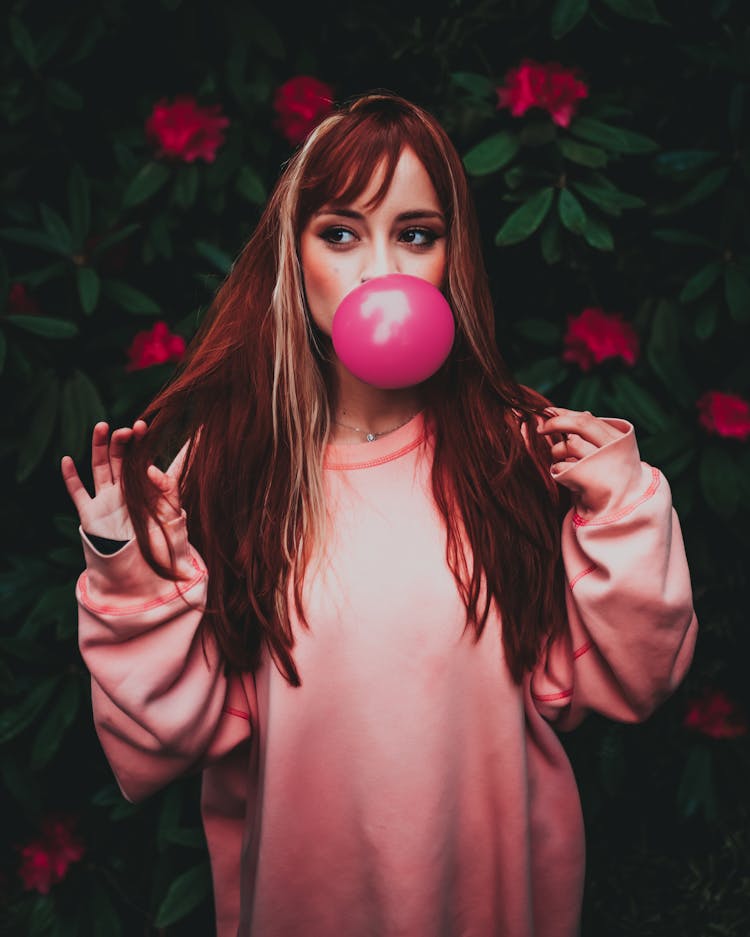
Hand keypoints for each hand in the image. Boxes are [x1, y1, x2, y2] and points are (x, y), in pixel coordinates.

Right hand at [61, 421, 181, 539]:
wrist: (141, 573)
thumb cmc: (162, 546)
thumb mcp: (173, 515)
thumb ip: (169, 490)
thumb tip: (151, 468)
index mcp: (148, 491)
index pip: (152, 462)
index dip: (149, 444)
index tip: (151, 426)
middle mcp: (126, 491)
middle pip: (123, 459)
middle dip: (125, 442)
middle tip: (131, 428)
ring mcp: (107, 501)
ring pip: (101, 467)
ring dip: (100, 447)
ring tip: (103, 427)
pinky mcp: (91, 514)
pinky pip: (78, 493)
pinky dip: (71, 478)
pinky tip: (67, 460)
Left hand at [538, 407, 625, 474]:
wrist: (622, 509)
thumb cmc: (611, 477)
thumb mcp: (610, 453)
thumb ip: (597, 435)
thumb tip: (584, 412)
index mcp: (619, 438)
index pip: (588, 419)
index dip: (565, 414)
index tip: (548, 412)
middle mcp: (613, 449)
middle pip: (580, 425)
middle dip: (556, 423)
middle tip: (541, 429)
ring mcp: (601, 465)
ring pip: (570, 445)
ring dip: (558, 451)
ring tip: (561, 460)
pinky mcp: (589, 481)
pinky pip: (563, 467)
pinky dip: (557, 469)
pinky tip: (563, 475)